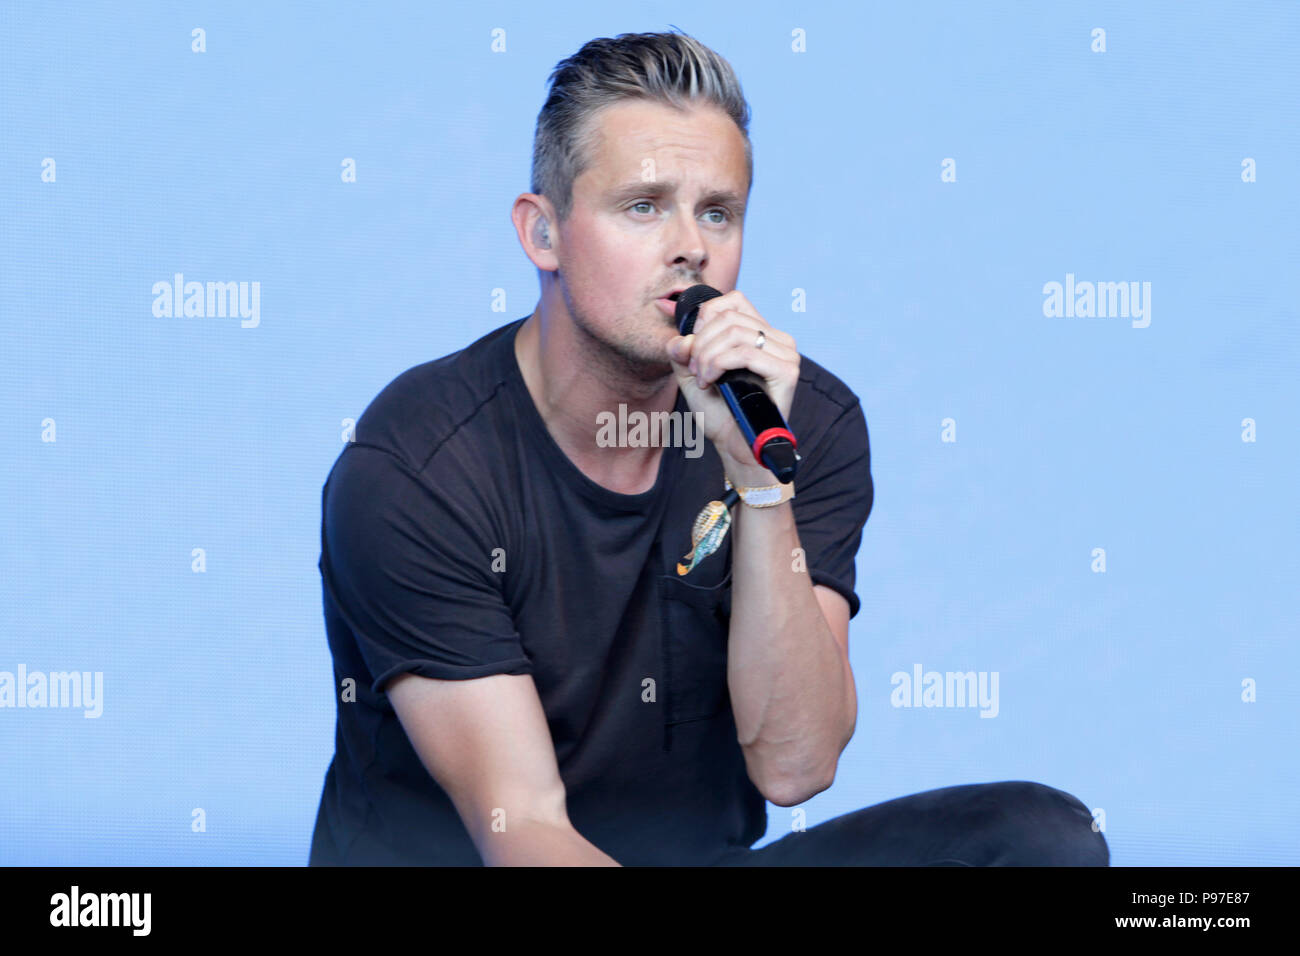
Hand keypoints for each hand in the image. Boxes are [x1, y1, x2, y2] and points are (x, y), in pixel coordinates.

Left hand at [665, 290, 798, 482]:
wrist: (734, 447)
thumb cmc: (719, 412)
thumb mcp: (691, 375)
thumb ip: (682, 352)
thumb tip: (680, 338)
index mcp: (760, 333)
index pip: (733, 301)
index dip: (705, 319)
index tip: (693, 349)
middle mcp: (777, 338)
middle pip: (729, 316)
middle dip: (701, 342)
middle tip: (694, 371)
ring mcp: (785, 353)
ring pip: (735, 332)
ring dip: (707, 355)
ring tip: (701, 379)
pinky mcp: (787, 371)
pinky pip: (746, 353)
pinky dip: (719, 364)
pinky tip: (711, 382)